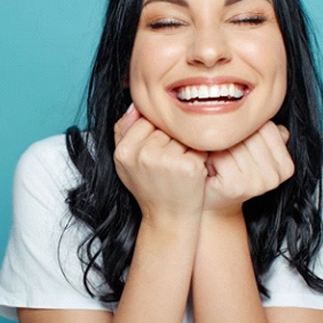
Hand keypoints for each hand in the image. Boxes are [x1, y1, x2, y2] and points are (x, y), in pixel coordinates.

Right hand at [113, 104, 207, 220]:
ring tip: (178, 167)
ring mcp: (167, 160)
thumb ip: (123, 131)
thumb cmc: (149, 188)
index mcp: (124, 151)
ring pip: (182, 134)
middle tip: (168, 163)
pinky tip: (191, 171)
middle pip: (165, 126)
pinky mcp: (188, 166)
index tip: (158, 151)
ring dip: (185, 146)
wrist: (167, 218)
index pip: (146, 119)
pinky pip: (198, 146)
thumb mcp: (125, 162)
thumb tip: (135, 103)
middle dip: (171, 139)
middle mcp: (143, 154)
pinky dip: (199, 156)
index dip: (156, 134)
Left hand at [204, 121, 294, 215]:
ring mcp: (258, 183)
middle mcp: (276, 176)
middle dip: (232, 138)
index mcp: (286, 165)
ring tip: (218, 159)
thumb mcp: (253, 151)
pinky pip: (221, 155)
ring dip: (220, 147)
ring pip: (235, 143)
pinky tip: (212, 168)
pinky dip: (211, 158)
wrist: (214, 203)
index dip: (245, 131)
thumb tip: (269, 108)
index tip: (238, 145)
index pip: (267, 127)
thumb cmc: (230, 172)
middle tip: (224, 152)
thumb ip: (265, 133)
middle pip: (251, 134)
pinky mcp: (237, 186)